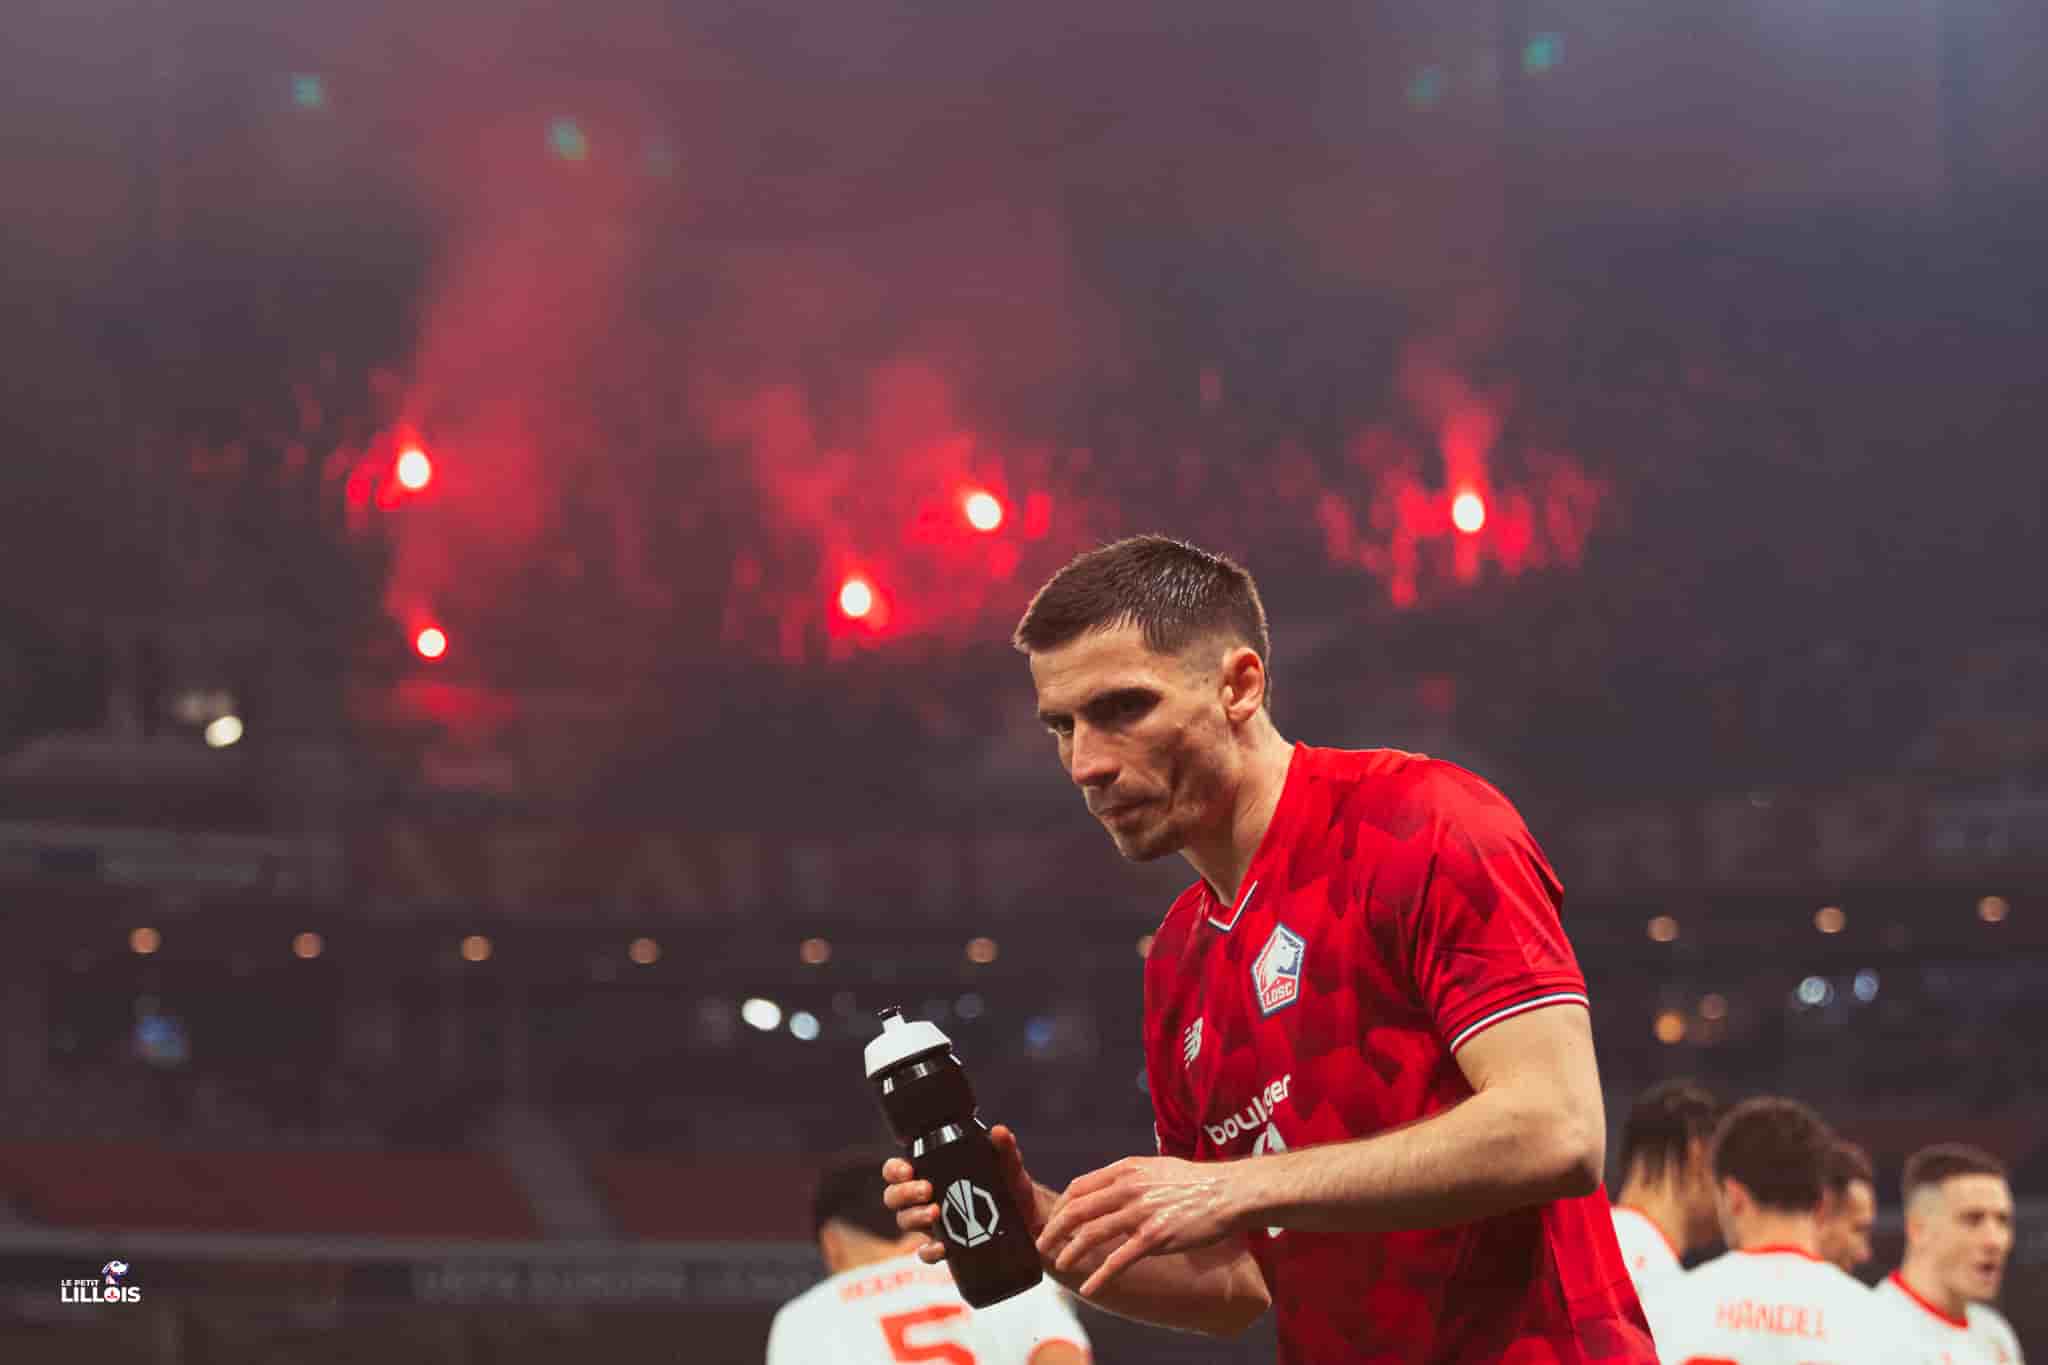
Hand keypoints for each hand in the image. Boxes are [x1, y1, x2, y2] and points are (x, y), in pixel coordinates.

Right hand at [883, 1124, 1044, 1265]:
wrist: (1031, 1222)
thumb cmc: (1011, 1188)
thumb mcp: (1009, 1168)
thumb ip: (1005, 1149)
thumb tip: (999, 1131)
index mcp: (933, 1173)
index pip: (898, 1170)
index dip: (894, 1170)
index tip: (908, 1170)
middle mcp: (926, 1198)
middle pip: (893, 1197)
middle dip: (904, 1193)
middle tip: (927, 1190)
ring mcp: (933, 1224)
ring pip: (905, 1221)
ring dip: (914, 1217)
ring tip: (936, 1213)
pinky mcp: (946, 1247)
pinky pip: (926, 1252)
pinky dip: (930, 1251)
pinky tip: (943, 1247)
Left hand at [1036, 1155, 1248, 1297]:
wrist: (1227, 1192)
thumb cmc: (1192, 1182)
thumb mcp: (1153, 1168)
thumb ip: (1126, 1178)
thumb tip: (1104, 1190)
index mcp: (1125, 1170)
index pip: (1078, 1188)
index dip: (1060, 1208)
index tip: (1053, 1222)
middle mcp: (1128, 1188)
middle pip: (1077, 1210)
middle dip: (1054, 1230)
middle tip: (1042, 1245)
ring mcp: (1141, 1213)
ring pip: (1091, 1234)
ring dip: (1069, 1252)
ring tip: (1059, 1265)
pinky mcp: (1155, 1237)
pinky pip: (1118, 1260)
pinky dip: (1099, 1276)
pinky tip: (1088, 1288)